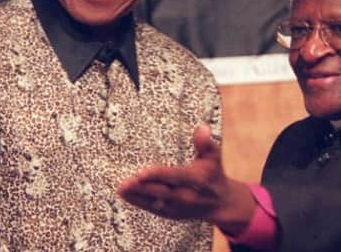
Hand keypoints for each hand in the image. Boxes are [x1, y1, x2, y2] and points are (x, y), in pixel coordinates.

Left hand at [117, 124, 255, 234]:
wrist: (220, 203)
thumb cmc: (213, 174)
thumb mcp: (213, 157)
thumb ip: (205, 143)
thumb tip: (202, 127)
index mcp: (195, 180)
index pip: (174, 177)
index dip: (157, 175)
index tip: (140, 172)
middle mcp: (186, 196)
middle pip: (160, 192)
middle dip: (142, 188)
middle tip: (124, 182)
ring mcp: (178, 208)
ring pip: (154, 202)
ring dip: (136, 196)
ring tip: (120, 188)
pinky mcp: (171, 214)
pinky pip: (152, 208)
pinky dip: (139, 202)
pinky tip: (126, 195)